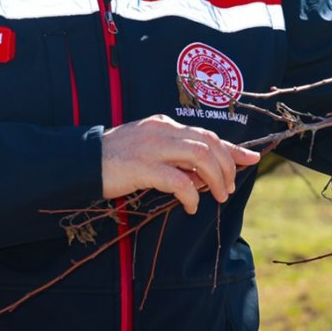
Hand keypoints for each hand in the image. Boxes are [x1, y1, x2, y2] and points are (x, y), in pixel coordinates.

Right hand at [101, 114, 259, 214]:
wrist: (80, 162)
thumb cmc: (113, 160)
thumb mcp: (147, 151)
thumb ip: (173, 157)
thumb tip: (202, 175)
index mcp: (164, 125)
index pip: (206, 133)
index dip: (232, 147)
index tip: (251, 158)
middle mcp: (162, 131)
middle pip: (209, 143)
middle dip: (227, 166)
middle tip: (229, 188)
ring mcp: (153, 147)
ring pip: (201, 156)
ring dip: (216, 179)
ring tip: (218, 197)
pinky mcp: (143, 167)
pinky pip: (178, 180)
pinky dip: (191, 195)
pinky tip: (191, 207)